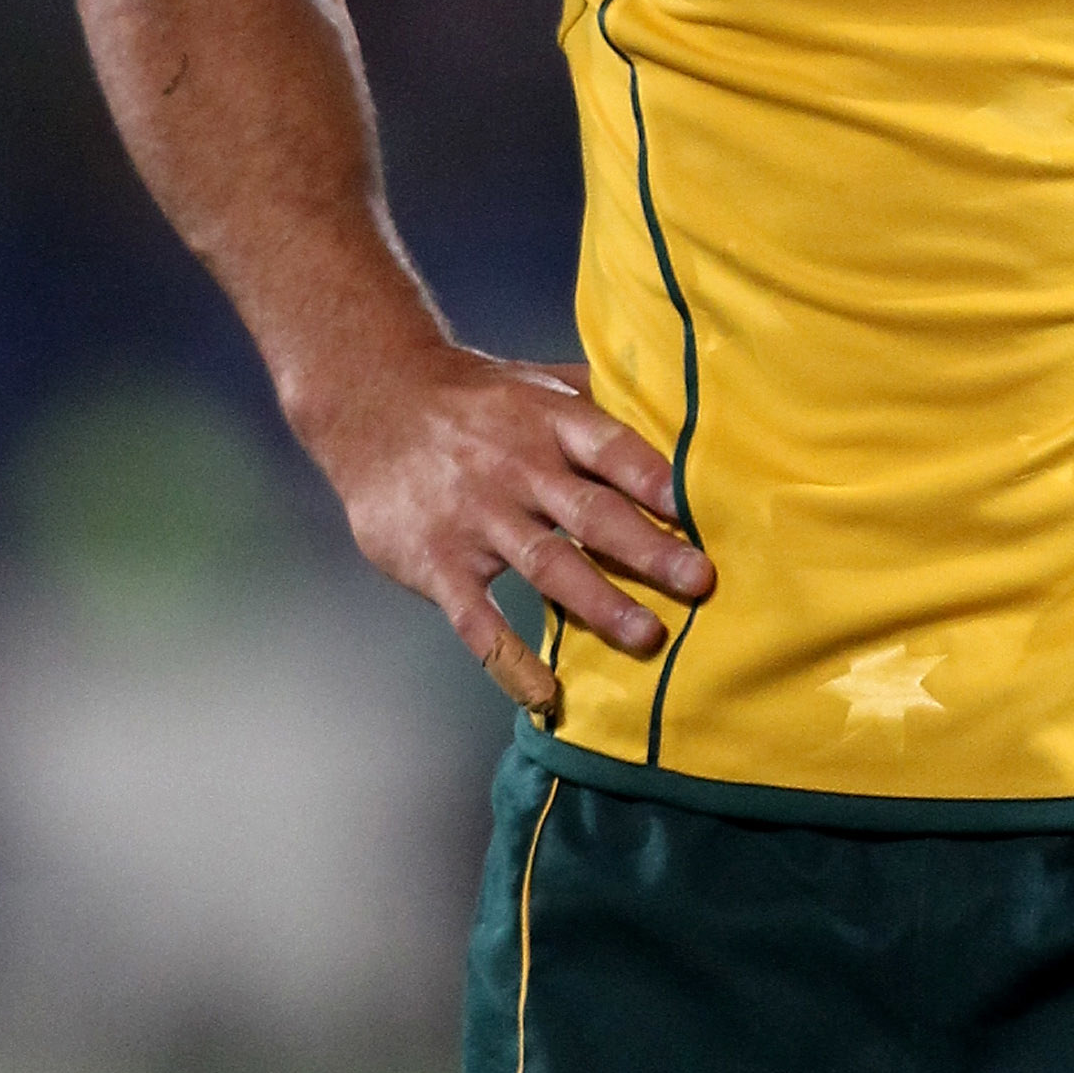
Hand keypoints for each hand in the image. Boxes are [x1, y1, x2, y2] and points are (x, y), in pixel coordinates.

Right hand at [299, 344, 710, 712]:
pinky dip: (508, 657)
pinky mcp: (438, 561)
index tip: (699, 508)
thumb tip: (680, 406)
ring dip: (599, 602)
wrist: (374, 403)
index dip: (655, 477)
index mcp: (548, 420)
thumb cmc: (476, 399)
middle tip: (699, 581)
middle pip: (591, 513)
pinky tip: (543, 691)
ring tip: (648, 636)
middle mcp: (517, 468)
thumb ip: (601, 397)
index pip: (611, 448)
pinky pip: (477, 618)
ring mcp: (477, 517)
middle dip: (649, 549)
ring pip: (547, 565)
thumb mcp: (537, 380)